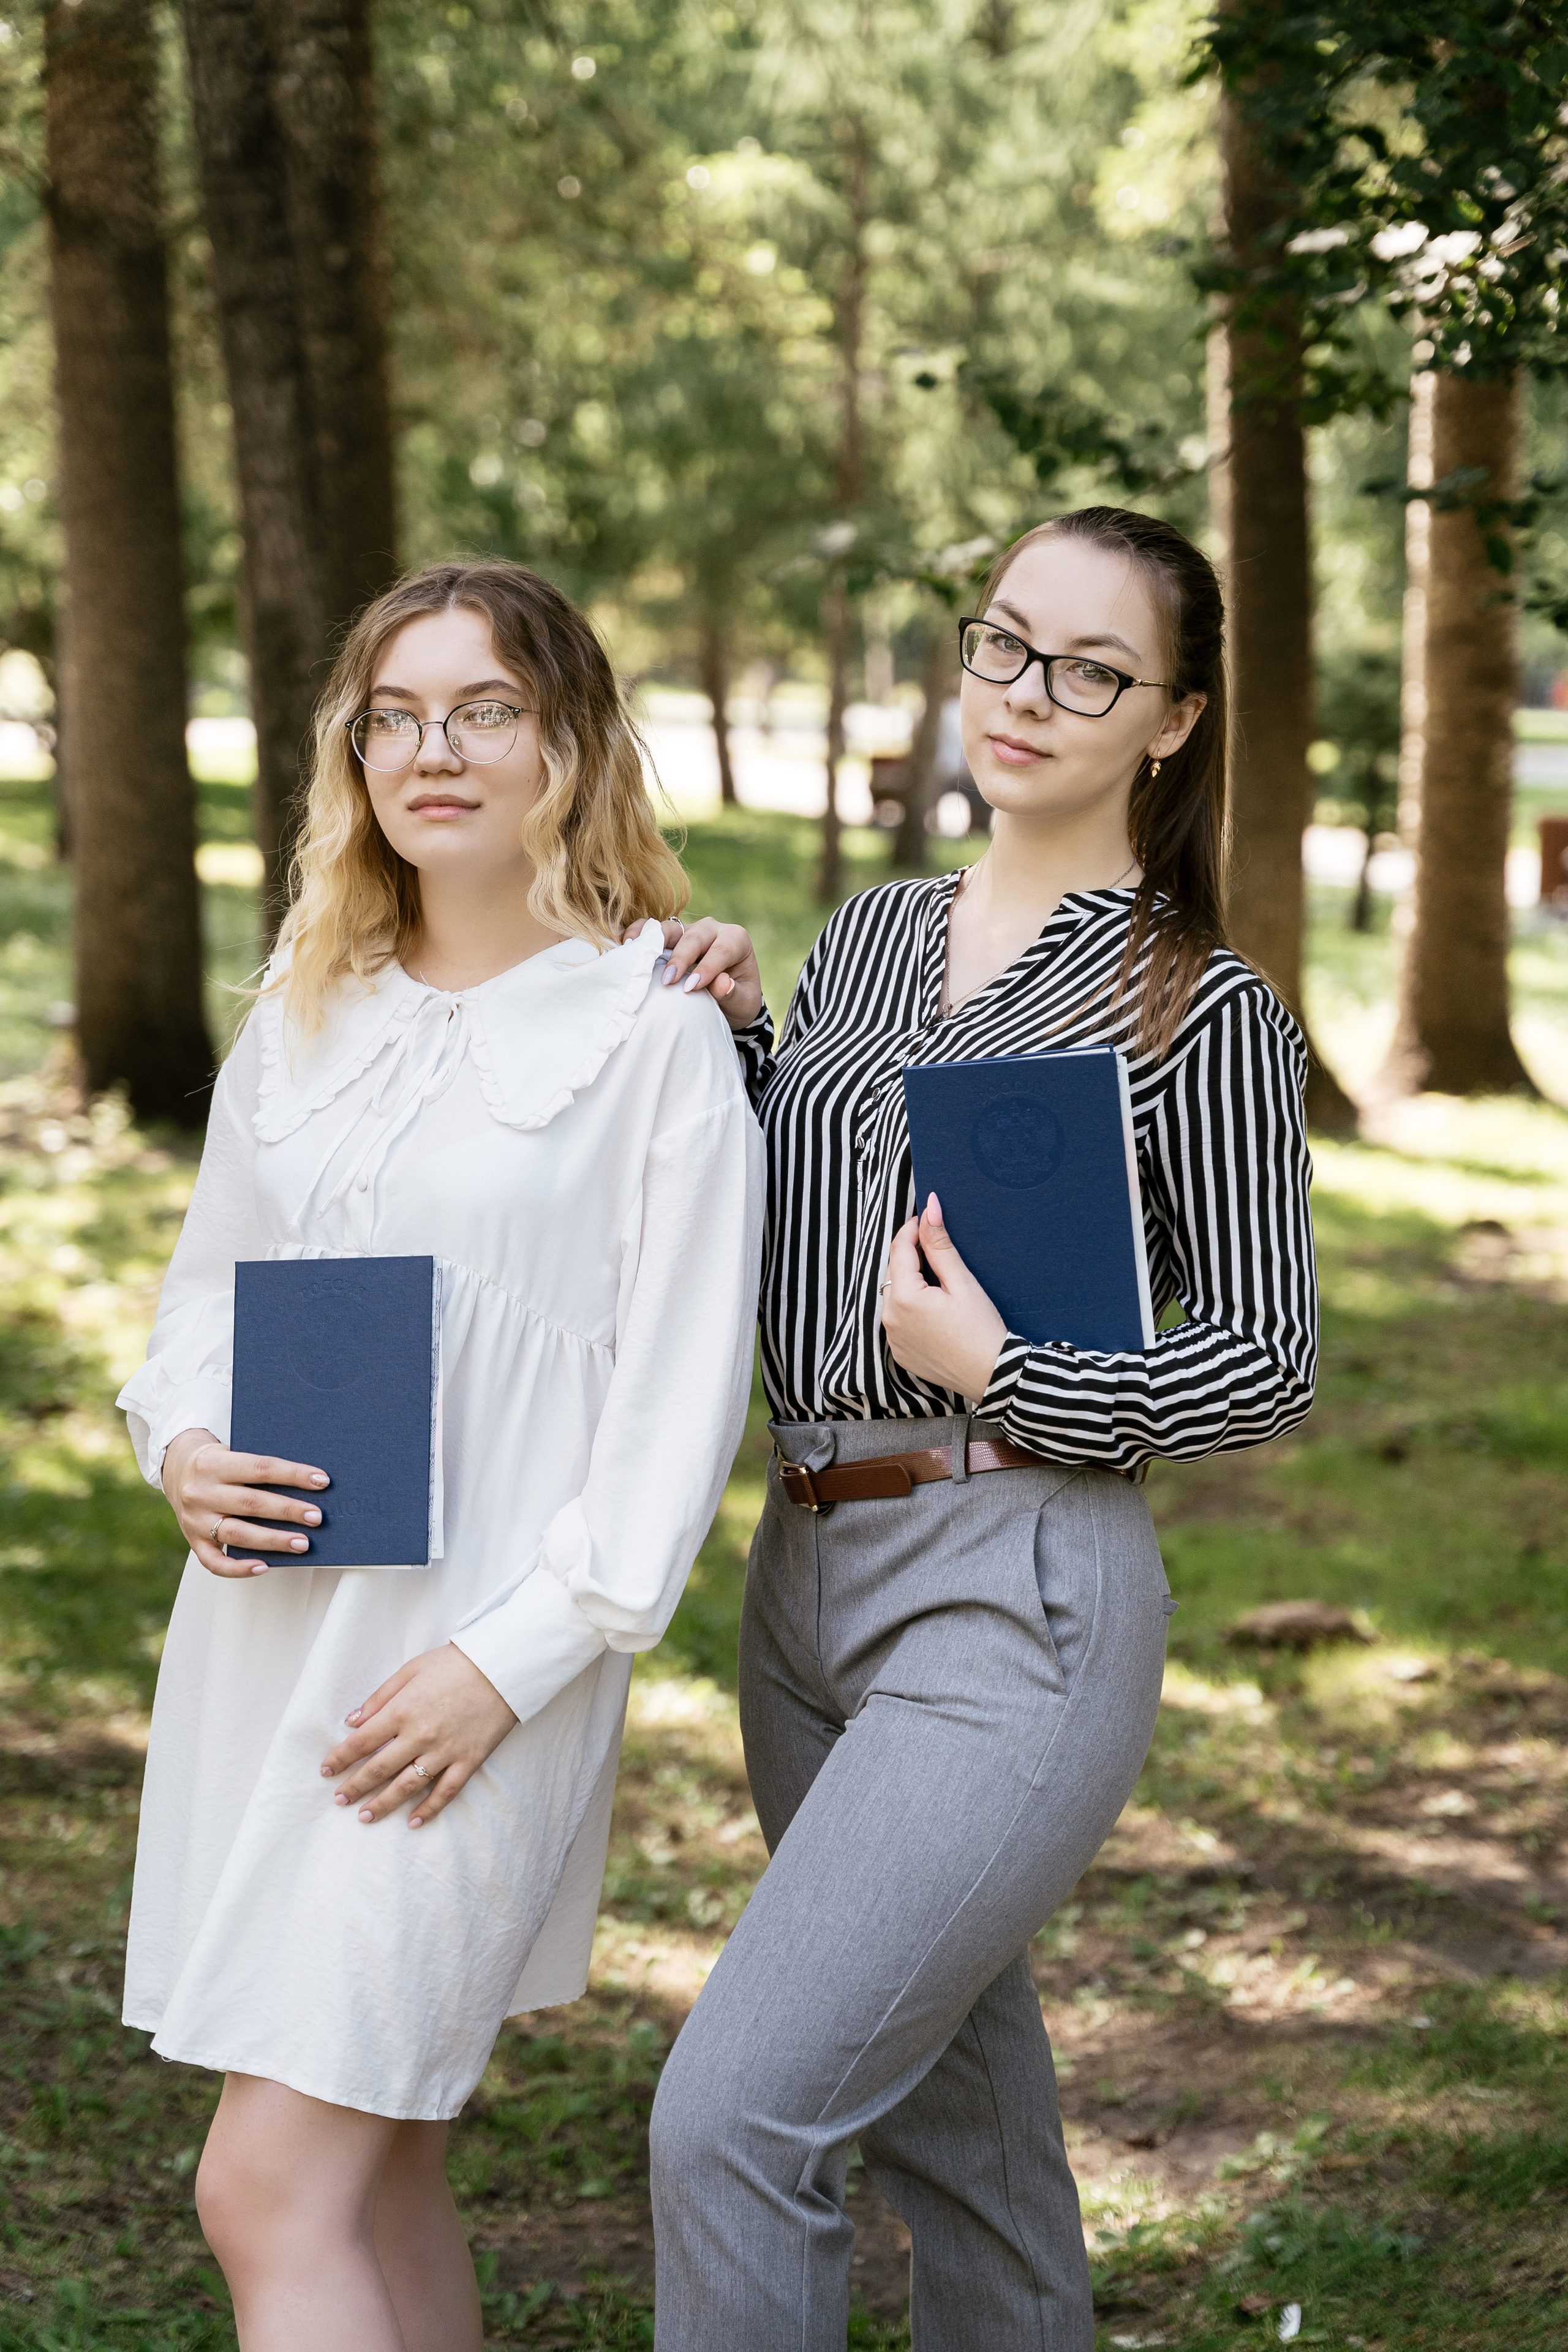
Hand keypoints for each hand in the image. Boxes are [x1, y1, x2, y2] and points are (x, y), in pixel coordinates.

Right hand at [162, 1426, 328, 1578]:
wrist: (176, 1468)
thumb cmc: (219, 1462)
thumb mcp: (234, 1453)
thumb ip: (261, 1469)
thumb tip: (309, 1485)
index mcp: (214, 1463)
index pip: (261, 1468)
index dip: (293, 1475)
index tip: (322, 1481)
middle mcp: (201, 1492)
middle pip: (251, 1503)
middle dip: (288, 1510)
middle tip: (317, 1517)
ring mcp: (195, 1519)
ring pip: (238, 1534)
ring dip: (274, 1540)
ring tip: (303, 1544)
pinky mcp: (192, 1541)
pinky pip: (215, 1562)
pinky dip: (239, 1568)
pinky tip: (264, 1567)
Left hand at [320, 1644, 517, 1827]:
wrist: (503, 1667)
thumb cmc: (454, 1663)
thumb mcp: (411, 1669)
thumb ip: (380, 1697)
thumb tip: (352, 1721)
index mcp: (402, 1710)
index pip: (361, 1742)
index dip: (340, 1758)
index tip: (326, 1771)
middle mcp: (420, 1735)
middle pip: (379, 1769)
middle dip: (355, 1787)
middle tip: (339, 1800)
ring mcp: (445, 1751)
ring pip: (407, 1786)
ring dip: (383, 1804)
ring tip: (365, 1817)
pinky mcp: (469, 1760)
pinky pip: (446, 1791)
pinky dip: (429, 1809)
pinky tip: (413, 1822)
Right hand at [626, 917, 763, 1031]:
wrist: (728, 998)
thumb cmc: (738, 999)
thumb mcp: (743, 1002)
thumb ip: (733, 993)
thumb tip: (722, 983)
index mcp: (736, 940)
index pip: (722, 950)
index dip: (706, 968)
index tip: (691, 988)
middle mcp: (713, 930)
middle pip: (694, 937)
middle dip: (680, 958)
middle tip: (668, 981)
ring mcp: (690, 931)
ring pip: (671, 928)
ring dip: (655, 942)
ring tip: (640, 959)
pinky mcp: (672, 937)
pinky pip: (653, 929)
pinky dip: (640, 933)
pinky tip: (628, 946)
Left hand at [880, 1194, 1007, 1401]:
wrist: (993, 1375)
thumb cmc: (982, 1330)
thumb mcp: (963, 1283)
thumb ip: (940, 1245)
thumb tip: (929, 1209)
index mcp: (904, 1298)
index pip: (899, 1249)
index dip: (912, 1229)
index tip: (925, 1217)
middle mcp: (890, 1319)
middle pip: (893, 1272)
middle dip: (910, 1255)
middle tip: (935, 1245)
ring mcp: (893, 1339)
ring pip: (893, 1296)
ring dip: (908, 1282)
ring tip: (936, 1277)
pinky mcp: (900, 1353)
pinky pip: (897, 1320)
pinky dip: (909, 1308)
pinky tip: (933, 1307)